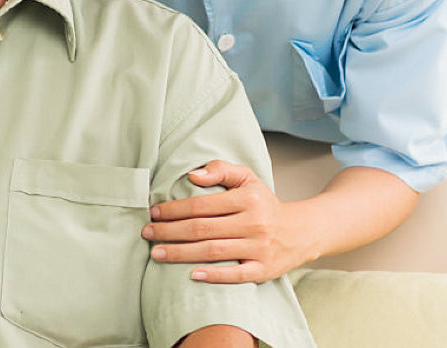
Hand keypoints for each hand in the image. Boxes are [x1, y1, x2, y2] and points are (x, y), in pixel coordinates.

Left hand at [143, 159, 315, 283]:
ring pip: (213, 251)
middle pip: (202, 228)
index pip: (202, 204)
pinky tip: (192, 275)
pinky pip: (236, 274)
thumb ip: (221, 170)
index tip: (154, 212)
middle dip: (169, 231)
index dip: (175, 209)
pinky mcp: (263, 269)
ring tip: (156, 253)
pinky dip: (214, 275)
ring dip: (181, 253)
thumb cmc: (264, 204)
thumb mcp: (248, 178)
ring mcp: (259, 248)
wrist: (300, 232)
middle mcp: (254, 223)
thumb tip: (192, 176)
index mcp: (248, 199)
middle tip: (147, 233)